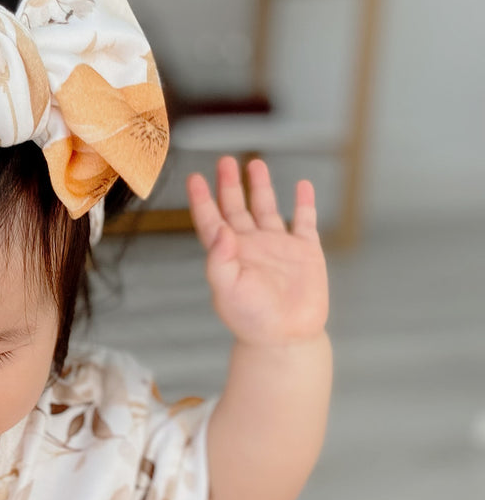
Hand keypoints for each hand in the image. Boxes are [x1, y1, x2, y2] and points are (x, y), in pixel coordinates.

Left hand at [186, 157, 328, 346]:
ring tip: (256, 164)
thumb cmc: (252, 320)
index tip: (194, 177)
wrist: (286, 338)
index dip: (201, 199)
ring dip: (261, 187)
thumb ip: (219, 260)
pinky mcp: (305, 252)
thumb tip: (220, 229)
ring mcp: (278, 247)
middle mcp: (251, 246)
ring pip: (267, 208)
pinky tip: (302, 185)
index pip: (211, 220)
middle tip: (224, 160)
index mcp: (229, 254)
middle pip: (236, 207)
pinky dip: (305, 202)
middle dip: (229, 184)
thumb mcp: (228, 290)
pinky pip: (305, 221)